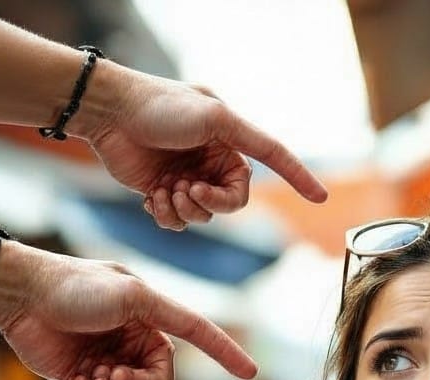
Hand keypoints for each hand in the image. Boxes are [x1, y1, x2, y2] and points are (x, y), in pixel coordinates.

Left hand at [0, 248, 257, 379]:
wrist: (20, 297)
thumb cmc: (75, 288)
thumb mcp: (132, 294)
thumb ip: (169, 317)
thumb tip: (188, 345)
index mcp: (152, 320)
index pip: (198, 338)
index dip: (226, 354)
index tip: (251, 373)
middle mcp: (133, 343)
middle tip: (110, 374)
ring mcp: (108, 362)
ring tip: (88, 378)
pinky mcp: (82, 379)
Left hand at [84, 69, 326, 229]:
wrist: (107, 113)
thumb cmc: (160, 107)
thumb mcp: (215, 116)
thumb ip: (250, 139)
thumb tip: (276, 158)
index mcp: (228, 139)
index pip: (271, 162)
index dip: (298, 179)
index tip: (321, 197)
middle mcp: (210, 160)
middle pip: (232, 202)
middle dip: (213, 203)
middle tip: (190, 190)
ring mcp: (186, 177)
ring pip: (204, 216)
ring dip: (186, 210)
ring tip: (167, 191)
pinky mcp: (162, 192)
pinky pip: (178, 222)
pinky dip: (167, 216)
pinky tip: (151, 198)